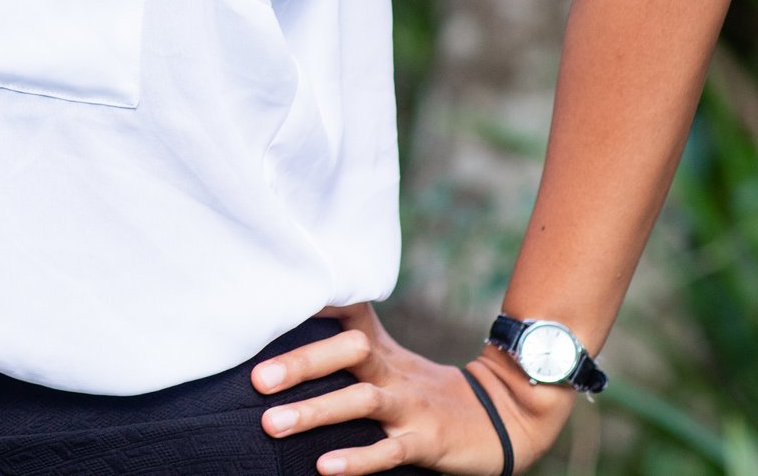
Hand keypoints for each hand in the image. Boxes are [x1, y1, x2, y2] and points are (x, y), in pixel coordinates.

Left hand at [252, 303, 572, 473]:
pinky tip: (325, 466)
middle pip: (349, 351)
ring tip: (271, 424)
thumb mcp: (388, 358)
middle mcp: (392, 371)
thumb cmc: (423, 389)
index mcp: (379, 349)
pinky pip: (389, 451)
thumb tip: (292, 322)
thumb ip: (345, 340)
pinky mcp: (426, 442)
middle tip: (256, 378)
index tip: (272, 298)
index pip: (347, 312)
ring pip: (362, 401)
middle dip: (301, 363)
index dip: (315, 301)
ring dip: (315, 411)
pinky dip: (358, 459)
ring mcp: (410, 407)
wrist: (501, 418)